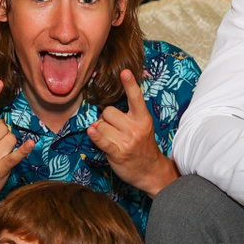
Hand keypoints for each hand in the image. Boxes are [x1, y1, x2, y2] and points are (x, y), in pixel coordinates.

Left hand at [87, 68, 176, 195]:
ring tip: (111, 140)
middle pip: (108, 112)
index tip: (125, 72)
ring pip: (100, 125)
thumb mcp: (142, 127)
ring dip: (100, 131)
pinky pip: (102, 139)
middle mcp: (136, 128)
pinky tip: (92, 133)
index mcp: (143, 118)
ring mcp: (127, 141)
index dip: (129, 84)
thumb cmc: (143, 146)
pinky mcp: (118, 153)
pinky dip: (95, 136)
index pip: (136, 98)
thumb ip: (128, 116)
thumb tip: (104, 113)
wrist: (151, 171)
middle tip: (113, 129)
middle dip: (105, 119)